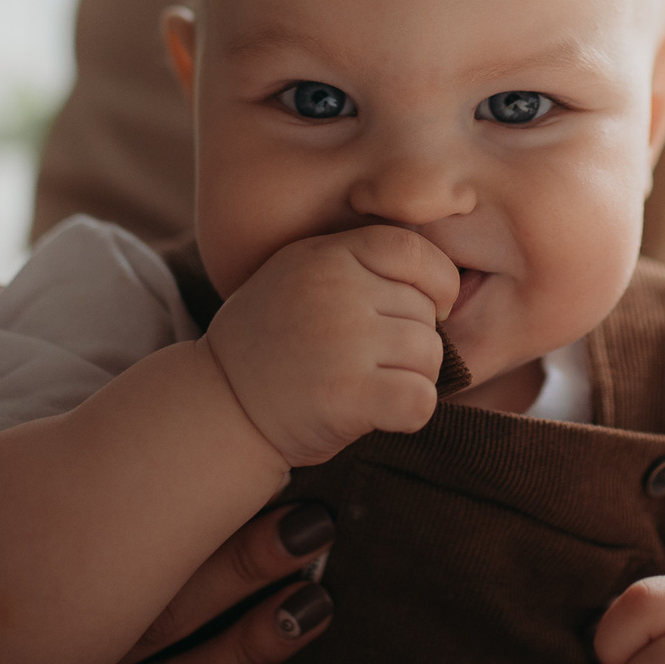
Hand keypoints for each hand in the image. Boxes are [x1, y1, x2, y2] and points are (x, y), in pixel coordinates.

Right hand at [5, 501, 338, 663]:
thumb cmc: (29, 587)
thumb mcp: (39, 538)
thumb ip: (90, 501)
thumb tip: (181, 423)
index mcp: (34, 589)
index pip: (119, 548)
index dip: (198, 513)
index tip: (268, 468)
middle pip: (156, 614)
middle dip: (240, 568)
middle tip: (310, 528)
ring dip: (245, 649)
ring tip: (312, 606)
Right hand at [202, 226, 459, 465]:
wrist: (220, 405)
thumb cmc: (272, 343)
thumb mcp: (302, 276)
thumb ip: (358, 265)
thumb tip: (445, 281)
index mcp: (327, 254)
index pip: (416, 251)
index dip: (436, 283)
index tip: (425, 310)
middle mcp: (336, 291)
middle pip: (426, 312)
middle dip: (411, 342)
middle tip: (367, 361)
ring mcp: (343, 341)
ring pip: (430, 356)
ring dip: (410, 379)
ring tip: (366, 384)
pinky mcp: (348, 394)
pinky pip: (421, 399)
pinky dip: (410, 412)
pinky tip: (378, 412)